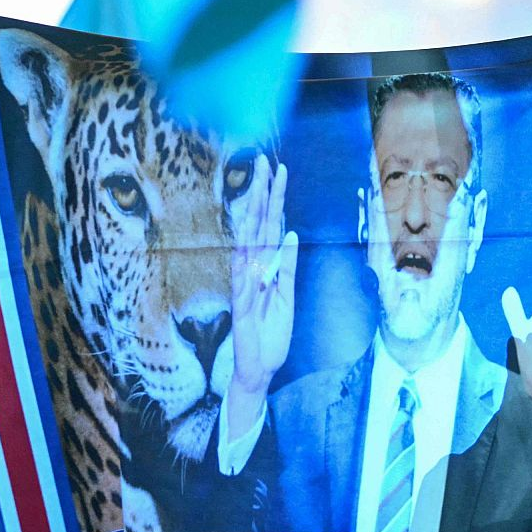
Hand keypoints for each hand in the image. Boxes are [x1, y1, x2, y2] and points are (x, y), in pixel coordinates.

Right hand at [228, 155, 297, 433]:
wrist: (260, 368)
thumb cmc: (270, 334)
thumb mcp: (287, 295)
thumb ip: (287, 266)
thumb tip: (291, 233)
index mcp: (265, 267)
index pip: (270, 226)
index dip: (275, 198)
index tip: (280, 170)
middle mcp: (252, 271)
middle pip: (258, 226)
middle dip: (263, 194)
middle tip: (267, 163)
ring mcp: (244, 288)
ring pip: (247, 246)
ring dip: (251, 218)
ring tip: (256, 191)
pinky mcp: (240, 310)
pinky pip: (241, 284)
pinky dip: (245, 266)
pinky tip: (245, 245)